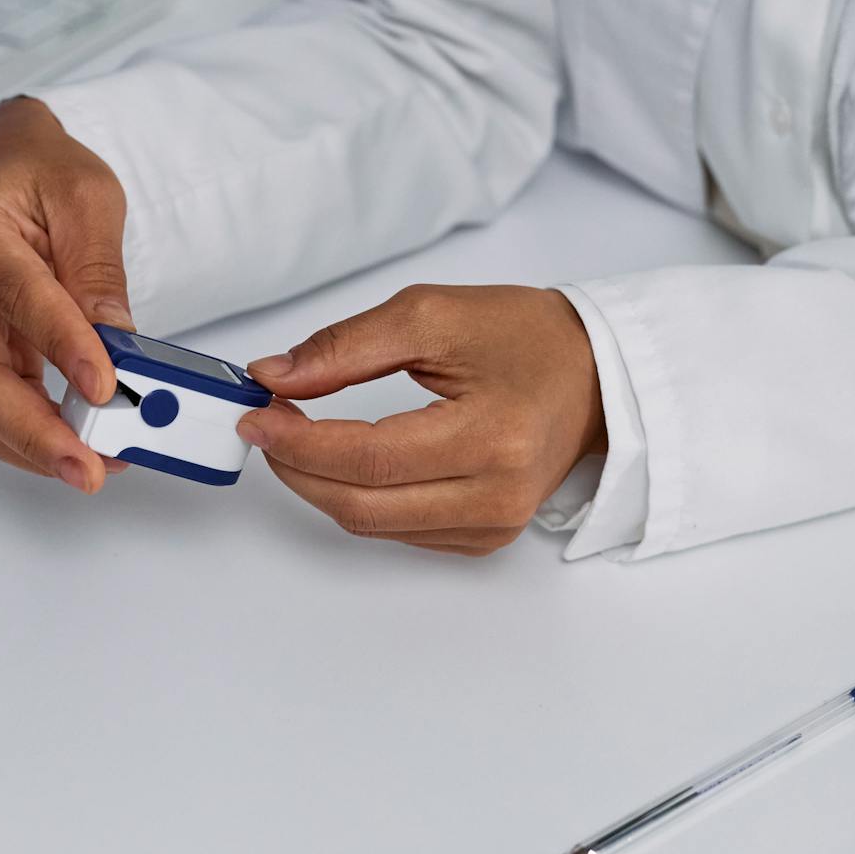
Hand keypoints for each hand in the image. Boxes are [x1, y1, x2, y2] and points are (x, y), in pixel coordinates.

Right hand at [0, 97, 133, 492]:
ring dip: (32, 445)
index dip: (61, 346)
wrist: (5, 163)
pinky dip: (28, 434)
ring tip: (94, 466)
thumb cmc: (39, 170)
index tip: (103, 386)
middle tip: (89, 466)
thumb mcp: (87, 198)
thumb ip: (97, 269)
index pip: (16, 295)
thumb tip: (114, 341)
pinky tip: (77, 446)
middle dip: (34, 430)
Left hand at [236, 285, 605, 555]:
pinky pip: (399, 530)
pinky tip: (345, 460)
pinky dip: (358, 498)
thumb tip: (276, 376)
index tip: (259, 412)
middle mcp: (497, 495)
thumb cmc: (525, 338)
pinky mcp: (485, 538)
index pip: (369, 457)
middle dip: (298, 466)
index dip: (300, 440)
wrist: (595, 374)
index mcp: (492, 437)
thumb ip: (347, 347)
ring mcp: (493, 525)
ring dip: (321, 484)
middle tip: (267, 423)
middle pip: (362, 505)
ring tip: (298, 435)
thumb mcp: (433, 315)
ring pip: (373, 524)